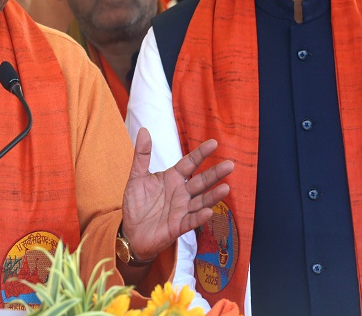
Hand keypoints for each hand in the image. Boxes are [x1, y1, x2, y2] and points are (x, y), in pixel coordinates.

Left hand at [121, 128, 232, 259]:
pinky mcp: (178, 227)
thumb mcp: (137, 177)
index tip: (214, 143)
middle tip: (230, 164)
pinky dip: (199, 217)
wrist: (131, 231)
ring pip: (201, 201)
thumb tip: (143, 130)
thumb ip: (141, 155)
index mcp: (172, 178)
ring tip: (226, 188)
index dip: (201, 154)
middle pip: (200, 181)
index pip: (189, 163)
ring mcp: (181, 210)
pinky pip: (191, 221)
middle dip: (215, 173)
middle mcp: (181, 193)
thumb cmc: (137, 203)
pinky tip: (209, 211)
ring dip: (213, 196)